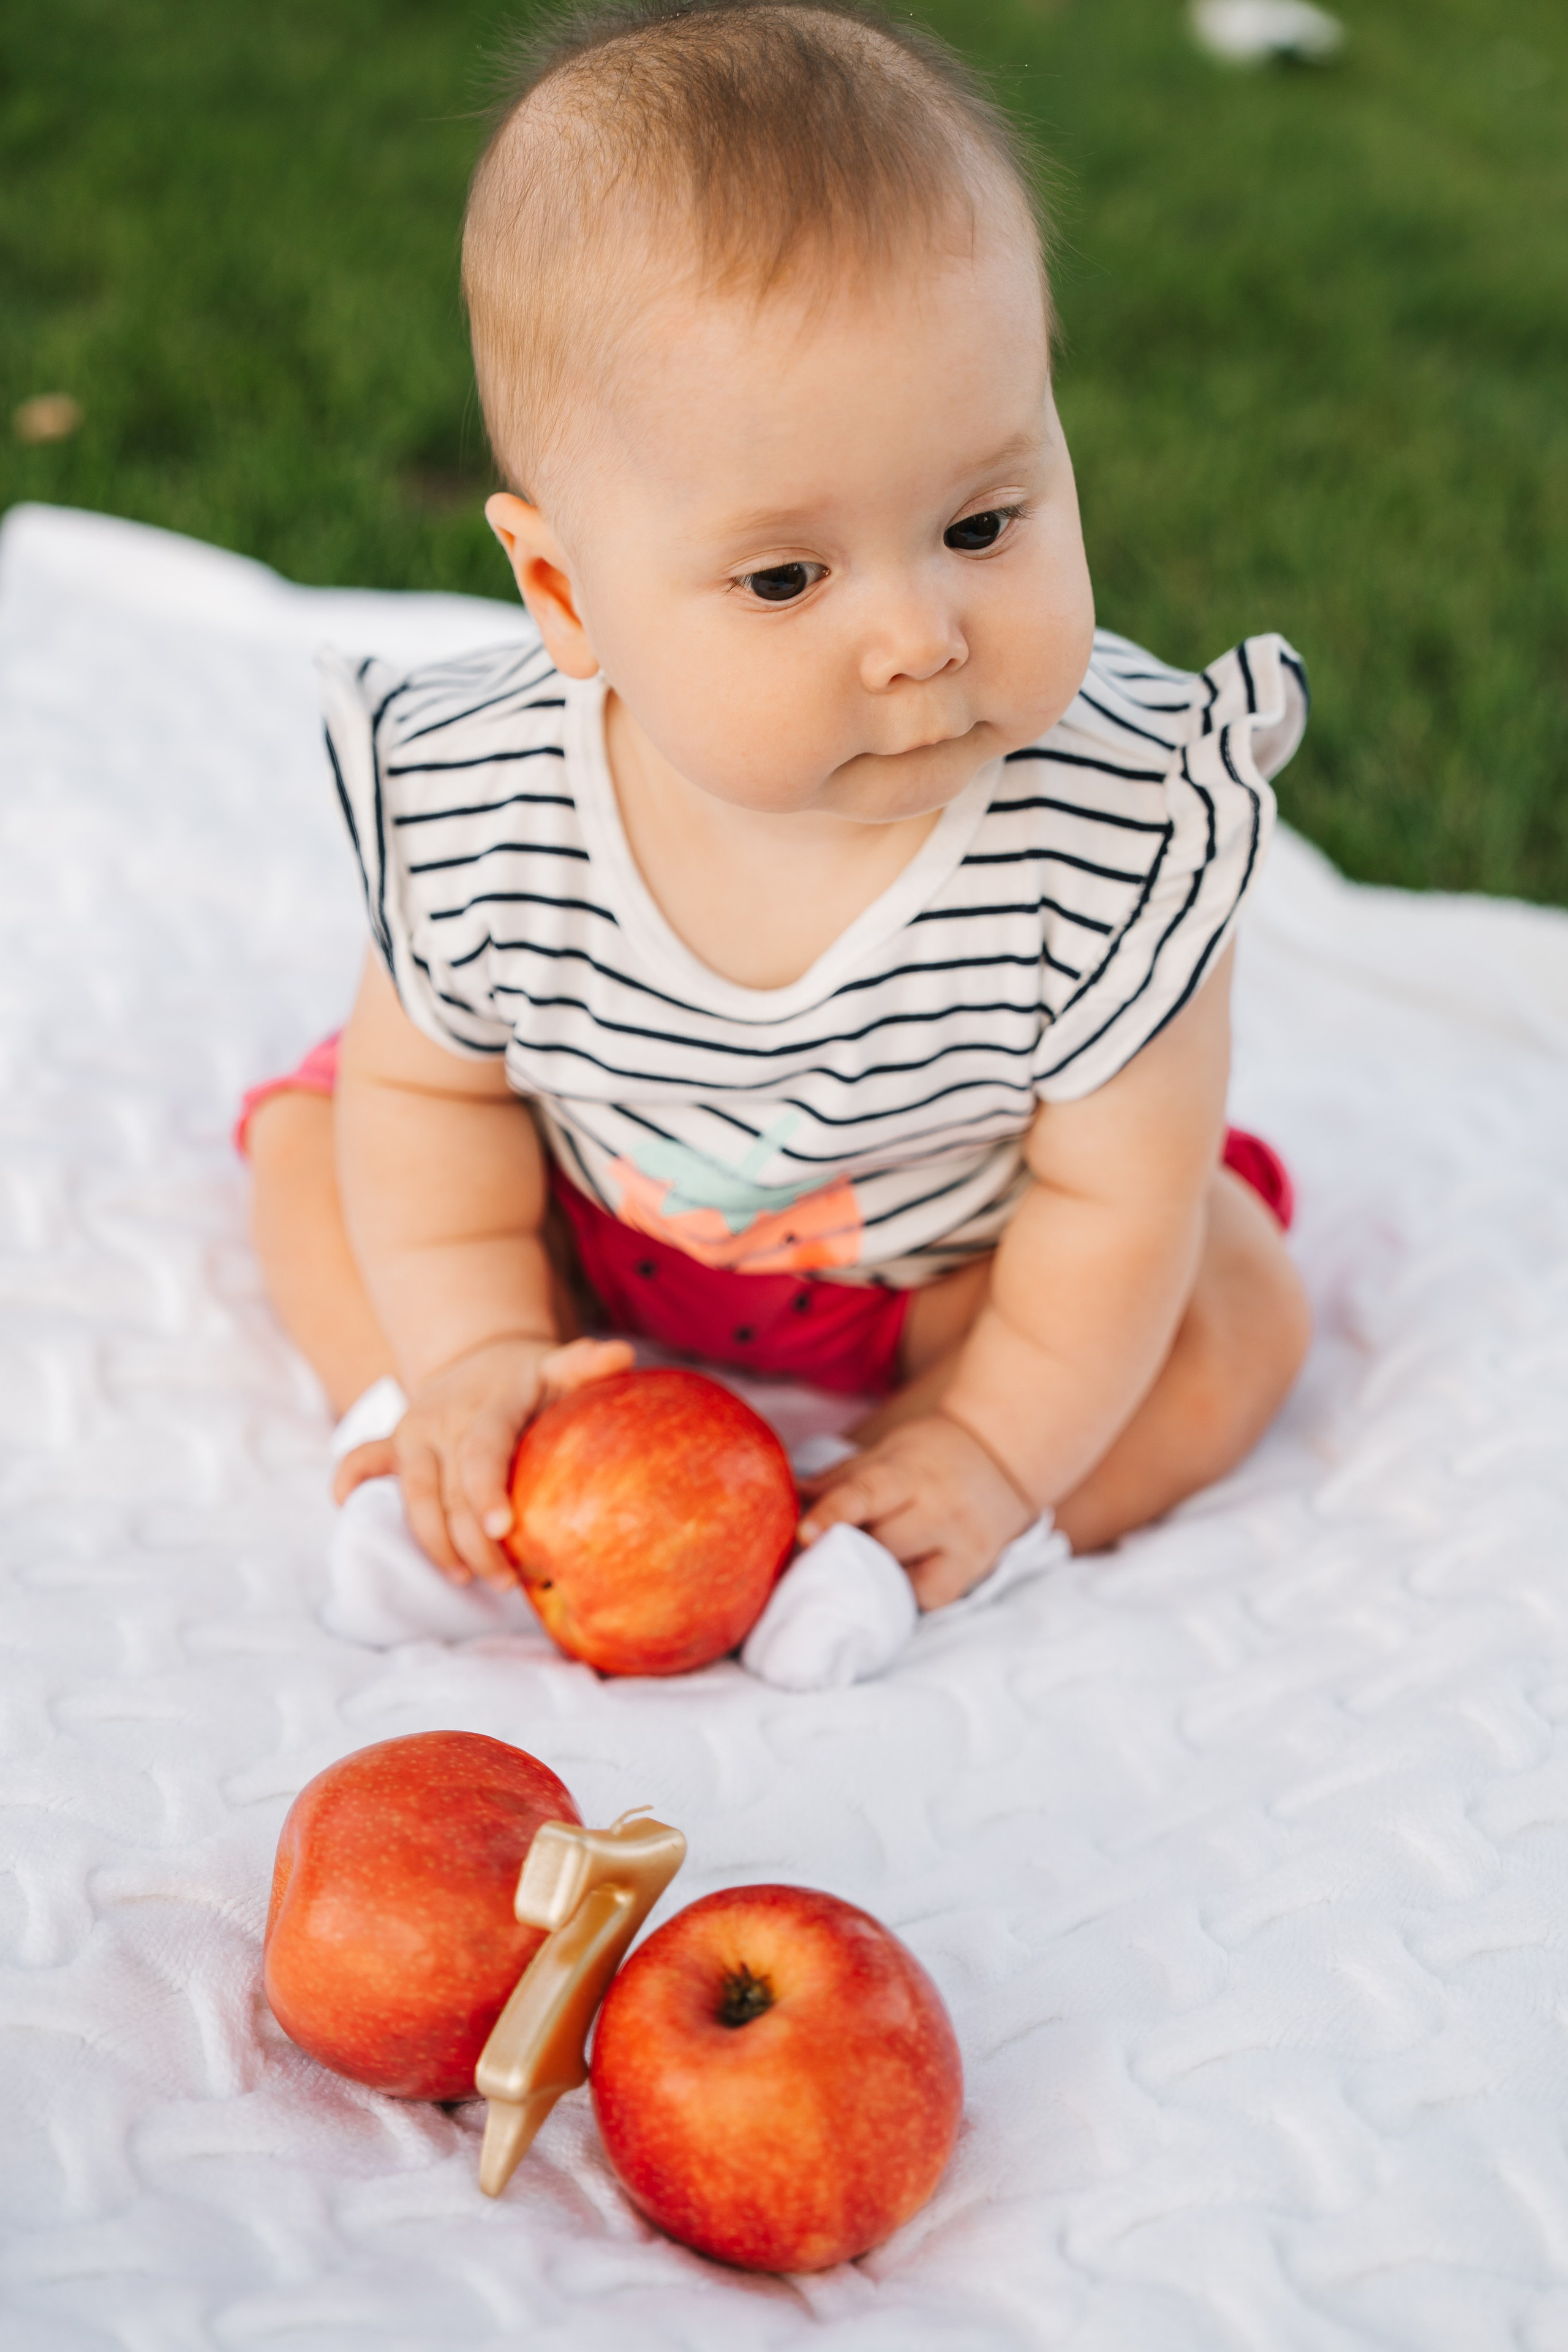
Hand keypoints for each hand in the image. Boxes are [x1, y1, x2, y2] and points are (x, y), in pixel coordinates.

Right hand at [331, 1334, 633, 1586]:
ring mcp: (415, 1432)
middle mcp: (444, 1419)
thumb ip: (586, 1365)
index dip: (487, 1491)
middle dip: (470, 1542)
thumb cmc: (532, 1378)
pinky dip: (350, 1480)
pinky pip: (362, 1459)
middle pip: (448, 1491)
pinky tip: (348, 1511)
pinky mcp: (395, 1443)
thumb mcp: (559, 1367)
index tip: (502, 1529)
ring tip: (464, 1578)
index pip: (484, 1452)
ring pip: (412, 1495)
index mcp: (489, 1406)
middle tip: (504, 1581)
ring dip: (434, 1542)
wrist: (484, 1356)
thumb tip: (622, 1354)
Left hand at [796, 1412, 1032, 1610]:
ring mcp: (960, 1541)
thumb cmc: (925, 1456)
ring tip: (854, 1570)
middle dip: (843, 1553)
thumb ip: (836, 1482)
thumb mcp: (882, 1456)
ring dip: (870, 1576)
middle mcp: (938, 1507)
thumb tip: (779, 1500)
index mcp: (906, 1471)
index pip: (865, 1493)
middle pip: (880, 1544)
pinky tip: (896, 1580)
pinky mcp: (975, 1568)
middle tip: (815, 1560)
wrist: (1000, 1453)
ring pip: (901, 1575)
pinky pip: (929, 1597)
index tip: (803, 1534)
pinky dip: (906, 1593)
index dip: (833, 1514)